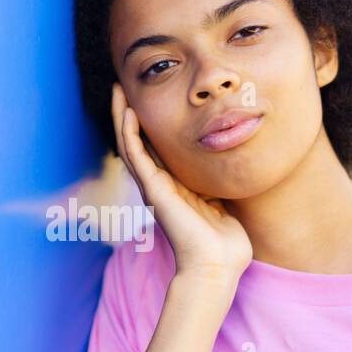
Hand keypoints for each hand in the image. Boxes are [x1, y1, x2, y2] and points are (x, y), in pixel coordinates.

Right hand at [110, 82, 252, 285]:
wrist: (216, 266)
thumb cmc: (224, 243)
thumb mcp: (223, 202)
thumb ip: (219, 183)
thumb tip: (233, 165)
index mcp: (176, 186)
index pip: (157, 148)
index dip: (150, 123)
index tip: (150, 98)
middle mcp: (161, 184)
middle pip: (138, 141)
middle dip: (130, 113)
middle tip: (124, 86)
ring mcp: (155, 187)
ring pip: (130, 144)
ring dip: (122, 116)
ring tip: (118, 90)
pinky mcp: (154, 191)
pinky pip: (136, 156)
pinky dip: (130, 133)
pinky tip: (127, 112)